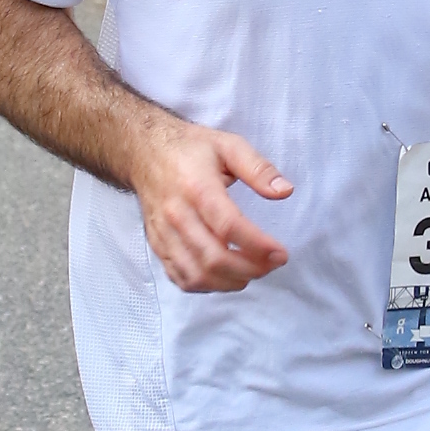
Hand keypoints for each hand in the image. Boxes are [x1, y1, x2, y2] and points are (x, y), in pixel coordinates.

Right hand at [130, 114, 292, 293]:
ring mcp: (164, 234)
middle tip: (272, 265)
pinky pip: (181, 277)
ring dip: (230, 282)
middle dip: (250, 269)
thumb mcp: (229, 145)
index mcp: (197, 188)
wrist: (144, 152)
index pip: (229, 227)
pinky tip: (226, 276)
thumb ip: (259, 169)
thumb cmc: (190, 149)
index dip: (258, 246)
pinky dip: (207, 285)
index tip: (280, 254)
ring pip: (197, 274)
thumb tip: (285, 191)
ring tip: (252, 272)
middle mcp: (177, 215)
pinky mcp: (157, 245)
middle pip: (214, 257)